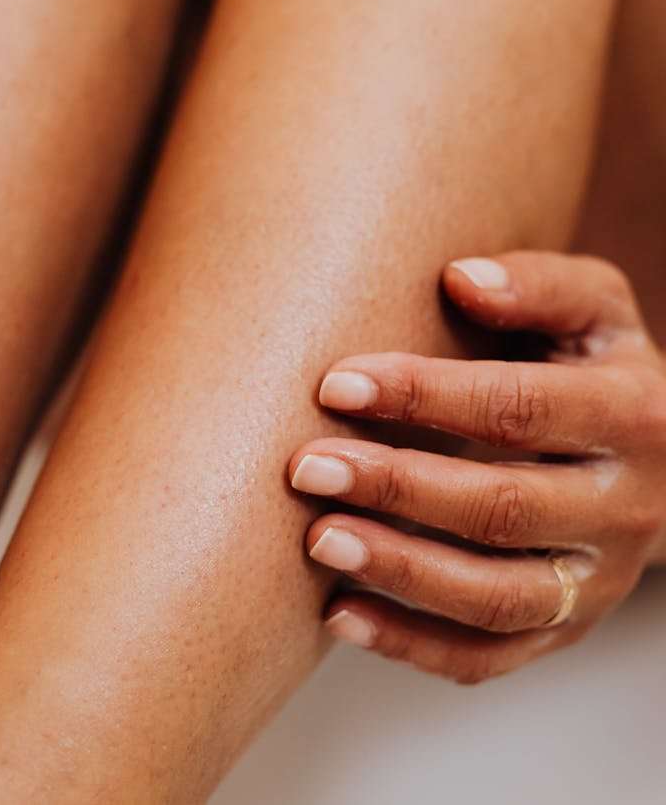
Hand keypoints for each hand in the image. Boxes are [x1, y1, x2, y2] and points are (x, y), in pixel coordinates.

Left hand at [288, 251, 665, 683]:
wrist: (653, 459)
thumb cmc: (588, 368)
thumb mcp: (590, 310)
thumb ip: (535, 286)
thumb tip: (459, 278)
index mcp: (632, 416)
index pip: (519, 408)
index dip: (424, 396)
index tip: (335, 385)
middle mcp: (627, 508)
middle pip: (503, 508)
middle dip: (397, 487)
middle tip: (306, 467)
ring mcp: (597, 583)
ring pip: (496, 598)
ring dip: (400, 573)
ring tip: (316, 540)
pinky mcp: (562, 632)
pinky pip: (486, 659)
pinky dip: (410, 645)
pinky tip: (336, 615)